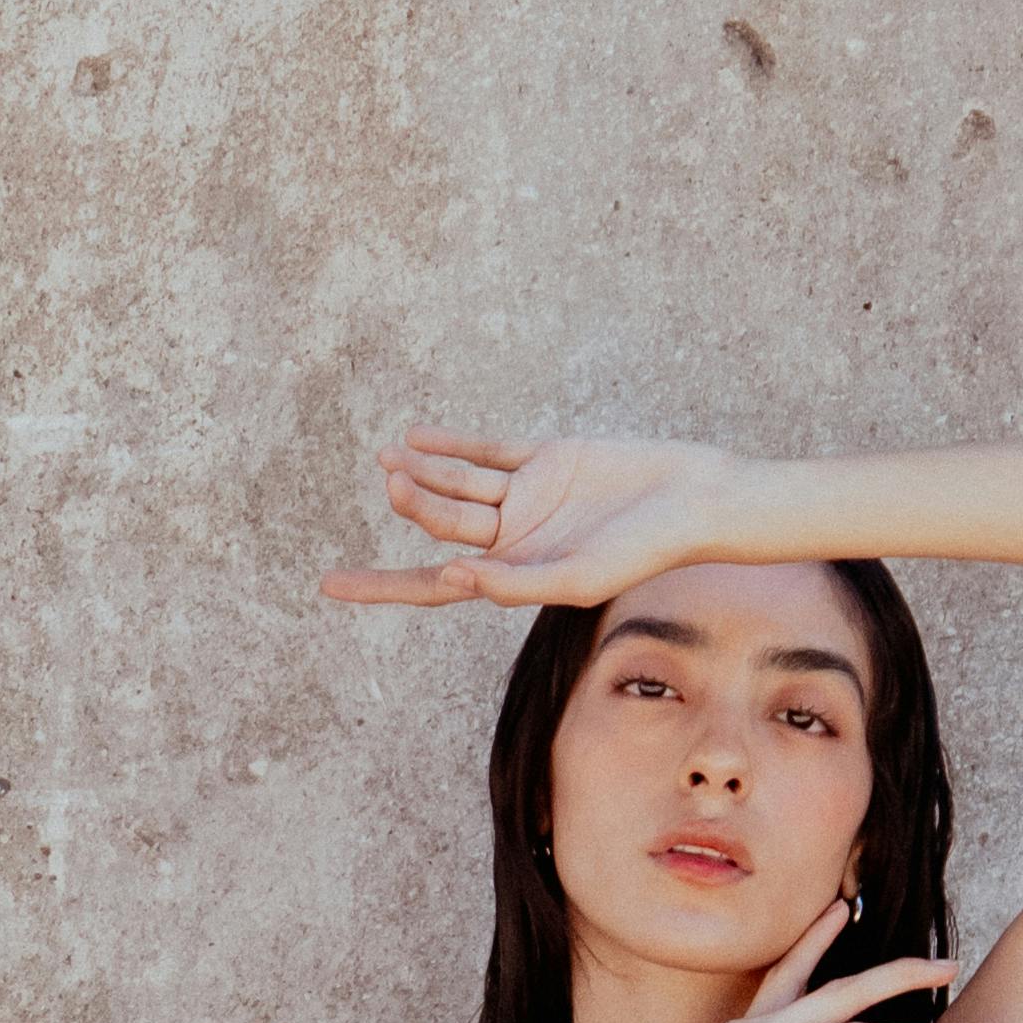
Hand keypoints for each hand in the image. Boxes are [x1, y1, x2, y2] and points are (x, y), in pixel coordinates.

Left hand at [323, 428, 764, 612]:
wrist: (692, 501)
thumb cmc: (645, 552)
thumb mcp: (578, 577)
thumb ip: (517, 582)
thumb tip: (454, 576)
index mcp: (516, 575)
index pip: (433, 584)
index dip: (381, 586)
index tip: (330, 585)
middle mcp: (516, 539)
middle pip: (444, 525)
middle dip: (416, 505)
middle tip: (391, 482)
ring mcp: (530, 497)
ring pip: (461, 484)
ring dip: (425, 471)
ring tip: (388, 457)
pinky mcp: (548, 458)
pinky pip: (489, 450)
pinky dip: (455, 443)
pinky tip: (417, 436)